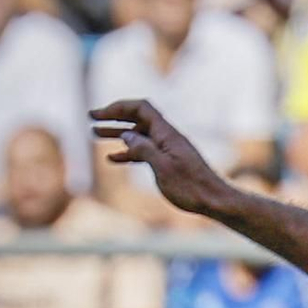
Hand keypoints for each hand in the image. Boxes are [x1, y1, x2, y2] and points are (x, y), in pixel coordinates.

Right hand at [90, 99, 225, 217]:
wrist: (216, 201)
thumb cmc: (191, 187)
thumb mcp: (163, 168)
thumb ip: (143, 149)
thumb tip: (127, 135)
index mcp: (167, 133)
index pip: (141, 107)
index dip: (119, 107)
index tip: (100, 113)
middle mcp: (167, 137)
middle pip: (137, 118)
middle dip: (114, 117)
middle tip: (92, 118)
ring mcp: (169, 149)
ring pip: (139, 135)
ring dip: (118, 133)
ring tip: (96, 134)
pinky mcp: (170, 162)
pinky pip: (146, 152)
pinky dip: (129, 152)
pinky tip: (114, 158)